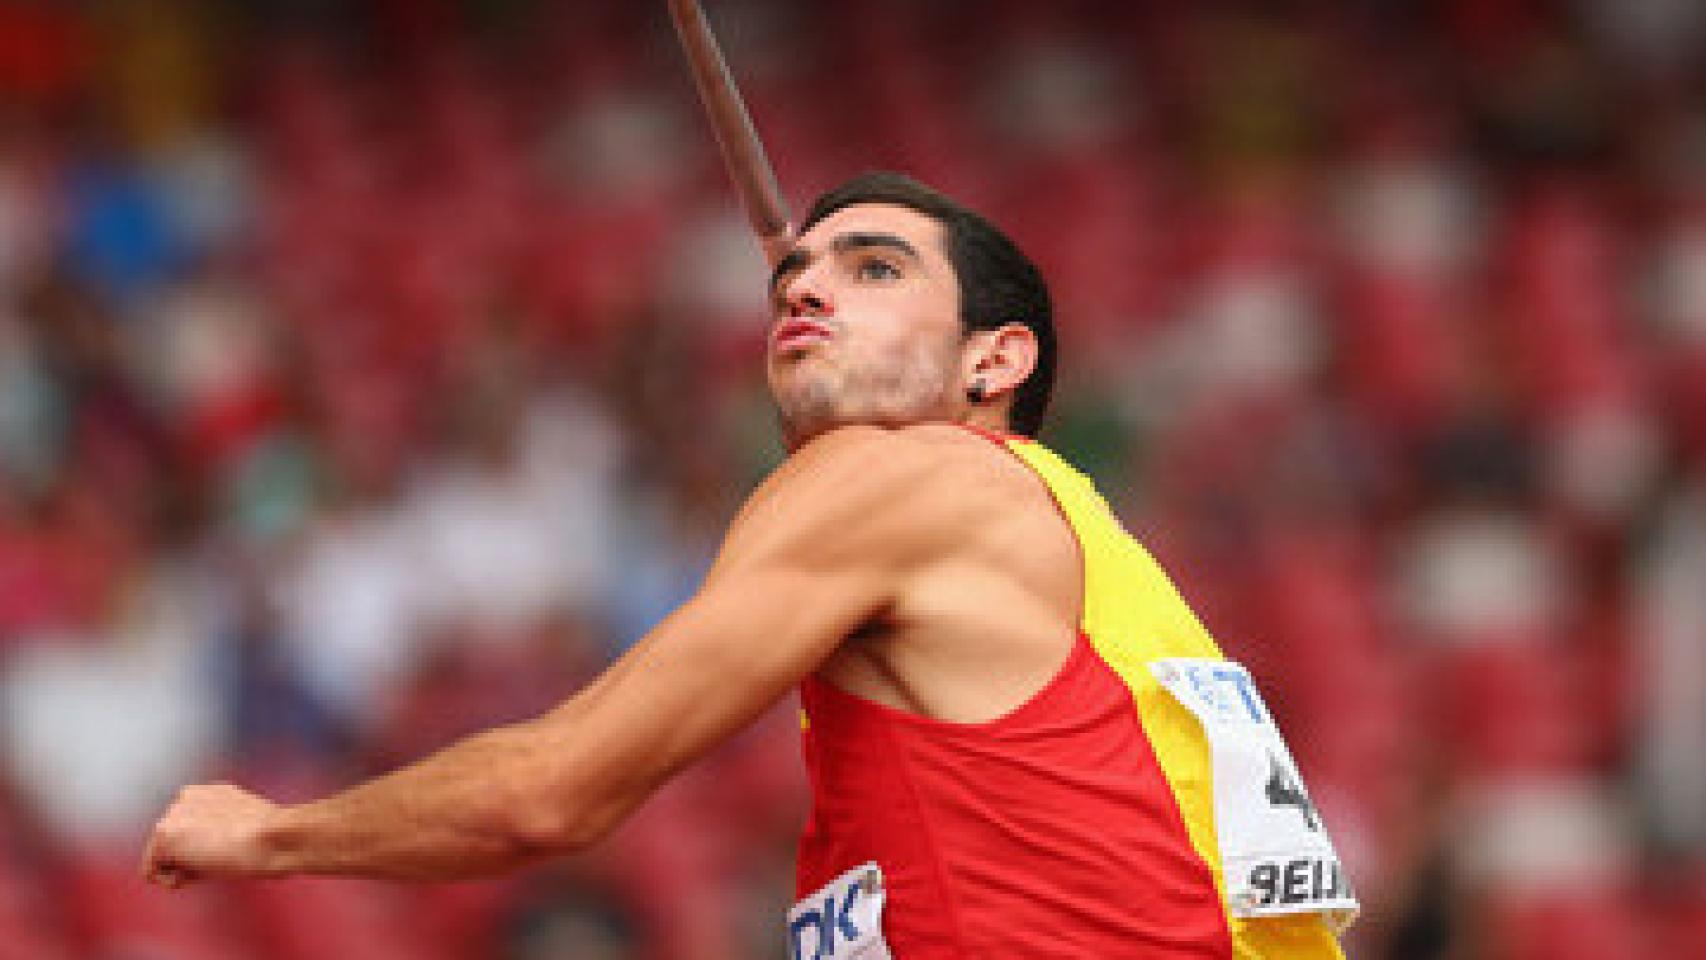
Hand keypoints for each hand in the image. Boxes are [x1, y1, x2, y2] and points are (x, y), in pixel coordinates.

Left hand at [141, 783, 285, 888]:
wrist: (275, 837)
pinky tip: (201, 872)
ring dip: (186, 869)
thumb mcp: (248, 830)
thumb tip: (211, 852)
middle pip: (175, 846)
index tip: (233, 851)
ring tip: (216, 862)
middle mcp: (187, 796)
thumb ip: (223, 832)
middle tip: (225, 858)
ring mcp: (173, 813)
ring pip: (163, 859)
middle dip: (193, 860)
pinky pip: (151, 872)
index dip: (209, 851)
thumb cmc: (274, 841)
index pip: (191, 833)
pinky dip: (172, 881)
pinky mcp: (164, 833)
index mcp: (210, 793)